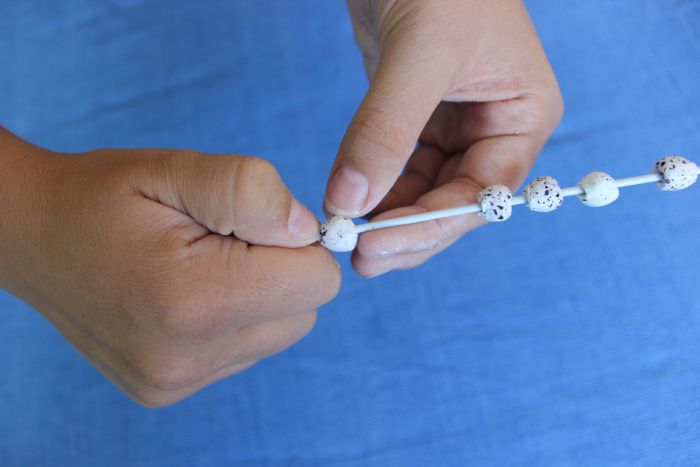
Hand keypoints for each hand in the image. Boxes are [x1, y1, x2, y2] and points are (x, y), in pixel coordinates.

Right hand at [0, 129, 339, 406]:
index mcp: (195, 301)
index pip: (318, 281)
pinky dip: (234, 319)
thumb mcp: (176, 168)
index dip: (297, 242)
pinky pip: (246, 350)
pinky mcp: (170, 389)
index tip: (250, 222)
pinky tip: (187, 294)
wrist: (31, 237)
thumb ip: (252, 191)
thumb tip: (308, 231)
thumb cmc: (103, 196)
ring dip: (258, 295)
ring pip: (279, 332)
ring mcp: (177, 382)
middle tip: (220, 241)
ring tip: (199, 266)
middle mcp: (189, 357)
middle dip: (280, 270)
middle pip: (305, 311)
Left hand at [328, 0, 562, 275]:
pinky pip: (399, 169)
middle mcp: (494, 130)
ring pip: (423, 192)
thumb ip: (386, 128)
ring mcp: (456, 128)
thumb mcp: (419, 53)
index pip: (483, 192)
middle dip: (408, 231)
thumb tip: (350, 200)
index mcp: (523, 117)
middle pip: (453, 202)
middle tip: (361, 258)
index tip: (381, 245)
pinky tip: (350, 205)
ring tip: (348, 239)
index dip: (433, 224)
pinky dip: (375, 189)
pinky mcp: (418, 121)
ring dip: (387, 217)